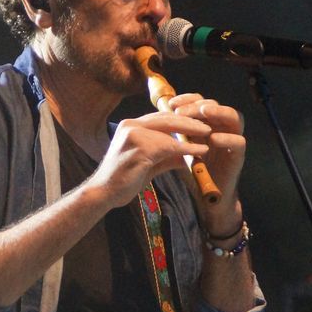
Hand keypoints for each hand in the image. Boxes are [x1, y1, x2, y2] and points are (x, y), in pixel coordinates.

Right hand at [88, 110, 212, 209]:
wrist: (103, 193)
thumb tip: (186, 156)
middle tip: (208, 127)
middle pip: (166, 118)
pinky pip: (168, 146)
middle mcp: (130, 126)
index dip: (181, 120)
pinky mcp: (138, 149)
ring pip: (168, 130)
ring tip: (207, 138)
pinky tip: (198, 152)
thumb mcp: (148, 164)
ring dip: (190, 134)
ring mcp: (132, 135)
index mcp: (131, 126)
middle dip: (189, 122)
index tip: (198, 123)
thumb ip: (166, 157)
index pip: (160, 118)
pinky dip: (185, 149)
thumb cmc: (124, 180)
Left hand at [167, 93, 245, 232]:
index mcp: (208, 124)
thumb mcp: (182, 148)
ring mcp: (232, 141)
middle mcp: (222, 128)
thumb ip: (176, 133)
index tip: (171, 104)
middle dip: (197, 105)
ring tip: (204, 112)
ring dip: (218, 112)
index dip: (187, 99)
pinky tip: (213, 138)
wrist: (206, 198)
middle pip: (216, 106)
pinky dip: (227, 138)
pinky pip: (239, 141)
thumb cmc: (193, 170)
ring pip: (234, 117)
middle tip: (181, 111)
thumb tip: (159, 114)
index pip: (200, 102)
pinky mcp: (238, 156)